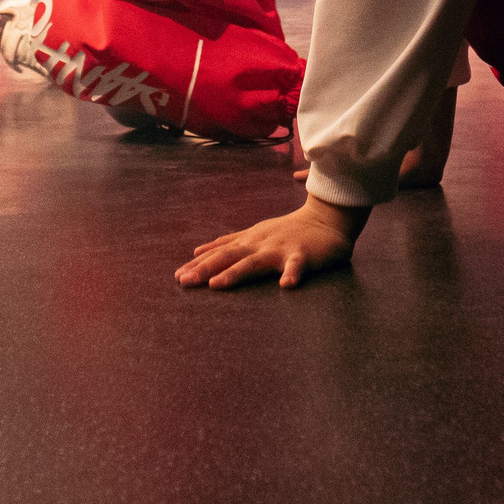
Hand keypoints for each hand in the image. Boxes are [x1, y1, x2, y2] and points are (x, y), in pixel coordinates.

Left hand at [176, 196, 368, 290]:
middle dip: (205, 268)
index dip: (198, 264)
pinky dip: (292, 274)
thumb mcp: (254, 233)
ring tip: (217, 284)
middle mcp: (260, 243)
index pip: (219, 252)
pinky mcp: (303, 255)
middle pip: (229, 256)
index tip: (178, 276)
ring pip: (255, 262)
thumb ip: (228, 242)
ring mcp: (281, 248)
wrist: (326, 218)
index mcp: (249, 239)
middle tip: (183, 281)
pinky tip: (286, 285)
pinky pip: (298, 266)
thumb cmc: (288, 230)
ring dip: (236, 273)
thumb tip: (197, 249)